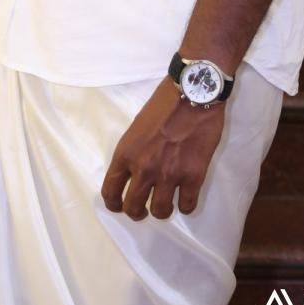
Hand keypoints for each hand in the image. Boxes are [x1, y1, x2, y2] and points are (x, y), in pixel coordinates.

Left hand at [101, 77, 225, 220]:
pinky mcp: (194, 176)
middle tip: (143, 210)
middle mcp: (144, 168)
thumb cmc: (164, 103)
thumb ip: (133, 152)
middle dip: (137, 213)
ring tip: (166, 203)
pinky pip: (187, 206)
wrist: (193, 91)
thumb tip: (135, 172)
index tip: (119, 205)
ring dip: (162, 210)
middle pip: (133, 208)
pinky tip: (186, 197)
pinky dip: (185, 205)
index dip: (113, 204)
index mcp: (126, 153)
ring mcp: (169, 174)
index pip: (110, 191)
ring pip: (160, 212)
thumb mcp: (137, 127)